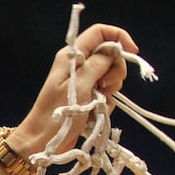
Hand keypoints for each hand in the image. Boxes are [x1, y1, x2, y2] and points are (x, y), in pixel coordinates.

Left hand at [9, 22, 137, 155]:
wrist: (42, 142)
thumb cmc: (56, 115)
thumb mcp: (80, 86)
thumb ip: (98, 64)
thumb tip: (113, 48)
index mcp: (72, 57)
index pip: (100, 32)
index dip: (118, 37)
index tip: (132, 52)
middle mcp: (79, 66)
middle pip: (110, 55)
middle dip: (115, 70)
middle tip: (105, 85)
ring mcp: (84, 82)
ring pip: (111, 75)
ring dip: (110, 89)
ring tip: (97, 101)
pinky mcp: (88, 97)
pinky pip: (107, 93)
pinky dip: (105, 102)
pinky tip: (95, 112)